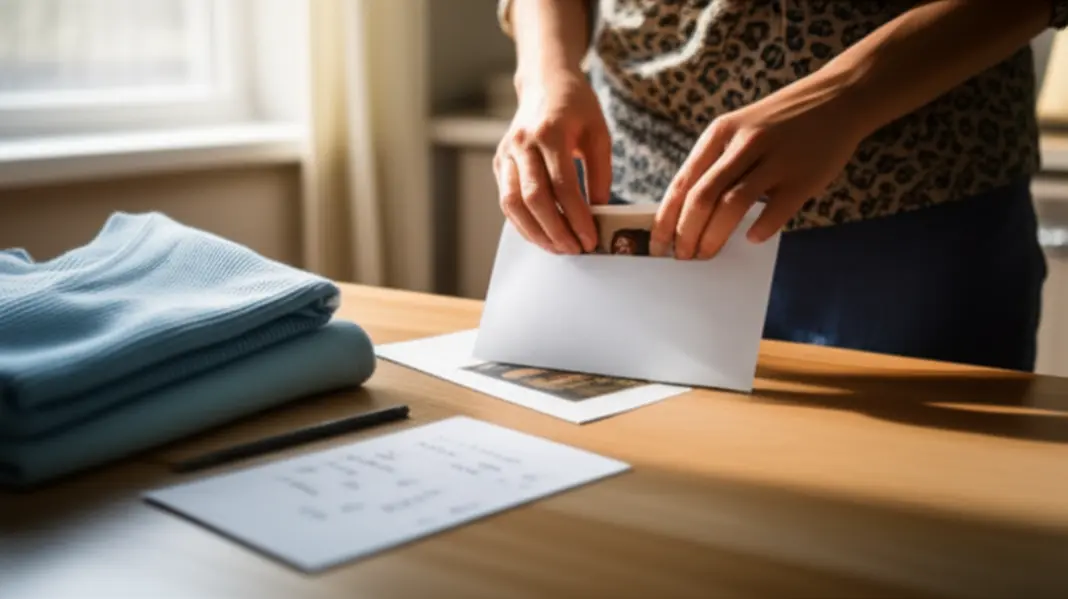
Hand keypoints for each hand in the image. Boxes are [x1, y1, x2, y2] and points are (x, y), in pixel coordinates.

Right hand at [494, 68, 611, 254]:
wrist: (544, 83)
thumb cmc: (575, 106)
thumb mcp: (599, 132)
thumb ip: (600, 173)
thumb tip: (600, 213)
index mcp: (550, 132)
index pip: (563, 185)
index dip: (577, 217)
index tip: (591, 238)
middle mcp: (522, 143)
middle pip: (534, 199)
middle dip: (556, 231)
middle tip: (576, 250)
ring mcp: (506, 154)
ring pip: (513, 204)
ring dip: (536, 233)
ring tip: (559, 248)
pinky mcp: (499, 163)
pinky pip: (507, 201)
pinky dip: (523, 223)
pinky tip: (542, 235)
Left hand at [652, 77, 865, 259]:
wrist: (839, 97)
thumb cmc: (781, 122)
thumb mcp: (739, 128)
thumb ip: (716, 163)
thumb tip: (686, 212)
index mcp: (720, 132)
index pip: (683, 182)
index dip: (666, 219)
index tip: (658, 245)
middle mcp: (744, 144)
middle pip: (702, 198)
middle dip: (685, 234)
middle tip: (682, 256)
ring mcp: (775, 160)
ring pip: (731, 206)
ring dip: (713, 237)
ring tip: (706, 254)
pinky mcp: (803, 178)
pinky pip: (774, 213)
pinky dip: (759, 230)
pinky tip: (751, 238)